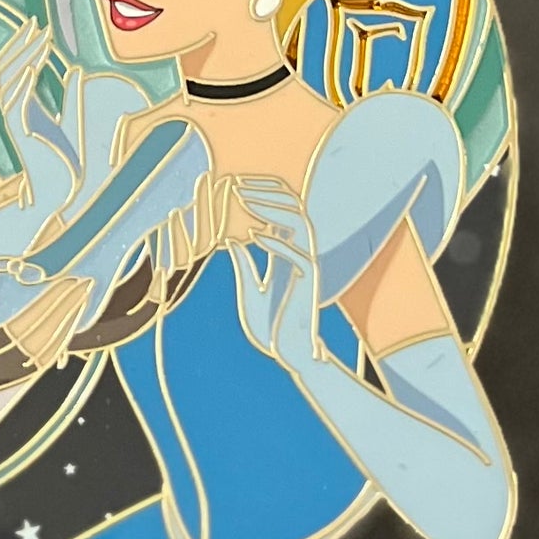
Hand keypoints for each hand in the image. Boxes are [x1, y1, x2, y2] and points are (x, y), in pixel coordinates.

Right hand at [0, 20, 77, 214]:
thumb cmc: (62, 161)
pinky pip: (16, 105)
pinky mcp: (23, 135)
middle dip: (20, 45)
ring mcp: (16, 123)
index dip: (22, 45)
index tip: (37, 25)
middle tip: (36, 24)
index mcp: (21, 107)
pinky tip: (34, 68)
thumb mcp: (69, 120)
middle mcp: (13, 112)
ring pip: (9, 82)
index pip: (12, 68)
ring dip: (25, 58)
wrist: (57, 192)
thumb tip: (76, 70)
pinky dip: (23, 85)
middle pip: (4, 69)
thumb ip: (71, 96)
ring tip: (42, 39)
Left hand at [229, 177, 320, 370]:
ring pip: (299, 224)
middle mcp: (298, 254)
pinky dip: (276, 243)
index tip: (236, 183)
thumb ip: (244, 265)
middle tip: (237, 182)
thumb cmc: (271, 325)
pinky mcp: (308, 285)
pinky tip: (253, 235)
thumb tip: (230, 241)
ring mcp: (305, 267)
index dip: (262, 192)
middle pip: (292, 208)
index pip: (281, 210)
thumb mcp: (250, 290)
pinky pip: (297, 257)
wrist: (287, 355)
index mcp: (285, 253)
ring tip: (244, 198)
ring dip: (271, 208)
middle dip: (265, 191)